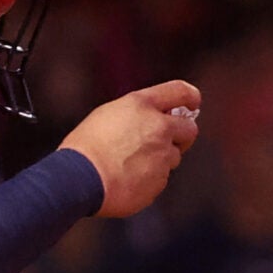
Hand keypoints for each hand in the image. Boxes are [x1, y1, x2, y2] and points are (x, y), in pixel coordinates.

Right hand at [61, 81, 200, 217]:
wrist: (78, 179)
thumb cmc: (86, 147)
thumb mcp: (108, 115)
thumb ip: (137, 114)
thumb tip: (155, 118)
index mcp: (142, 105)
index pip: (181, 92)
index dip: (191, 98)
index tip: (193, 103)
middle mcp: (159, 127)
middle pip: (190, 129)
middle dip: (182, 136)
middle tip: (167, 142)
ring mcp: (163, 155)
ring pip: (173, 157)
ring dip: (160, 160)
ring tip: (129, 164)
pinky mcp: (160, 180)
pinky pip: (161, 178)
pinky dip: (148, 179)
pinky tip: (126, 179)